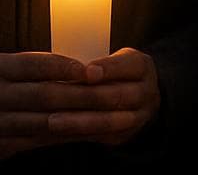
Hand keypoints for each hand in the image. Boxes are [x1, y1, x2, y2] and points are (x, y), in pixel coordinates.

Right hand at [0, 49, 157, 159]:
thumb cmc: (0, 85)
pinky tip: (89, 132)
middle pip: (45, 96)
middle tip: (112, 96)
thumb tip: (88, 69)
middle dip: (82, 96)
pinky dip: (68, 135)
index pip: (36, 65)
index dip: (67, 67)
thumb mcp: (10, 67)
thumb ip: (41, 66)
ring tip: (109, 117)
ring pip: (46, 122)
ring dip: (81, 120)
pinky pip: (41, 141)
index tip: (94, 71)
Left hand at [46, 48, 160, 145]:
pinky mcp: (124, 136)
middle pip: (116, 96)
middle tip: (55, 97)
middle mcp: (146, 93)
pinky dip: (77, 135)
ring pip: (108, 122)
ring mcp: (138, 118)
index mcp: (142, 67)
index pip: (127, 66)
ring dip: (78, 122)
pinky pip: (100, 138)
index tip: (86, 71)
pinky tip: (56, 133)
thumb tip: (66, 67)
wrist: (140, 100)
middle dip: (85, 97)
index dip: (108, 68)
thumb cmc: (117, 73)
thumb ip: (96, 64)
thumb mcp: (115, 59)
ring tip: (52, 122)